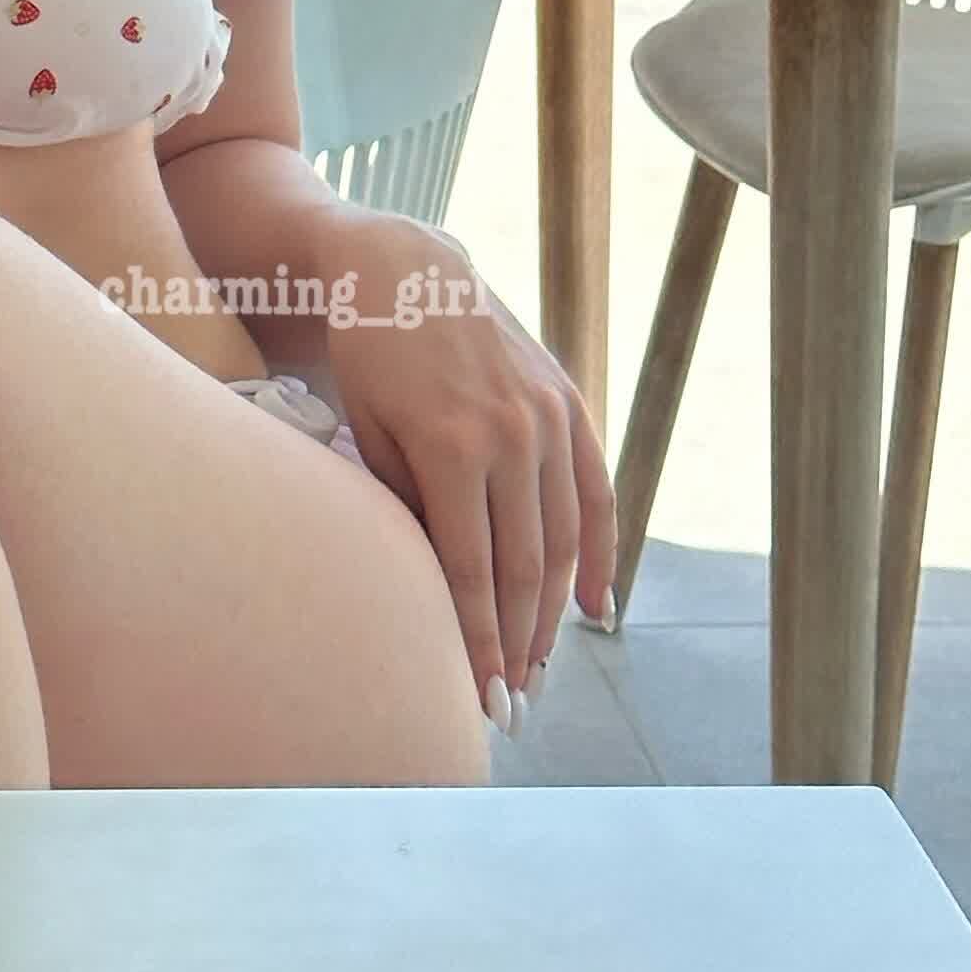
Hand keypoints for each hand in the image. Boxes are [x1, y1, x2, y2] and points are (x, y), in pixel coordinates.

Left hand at [319, 219, 617, 719]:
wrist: (406, 268)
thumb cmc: (368, 357)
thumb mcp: (368, 432)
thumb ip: (410, 508)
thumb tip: (447, 594)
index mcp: (453, 445)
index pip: (472, 571)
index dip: (479, 640)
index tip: (481, 697)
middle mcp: (512, 434)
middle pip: (525, 567)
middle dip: (519, 643)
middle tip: (513, 703)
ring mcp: (548, 417)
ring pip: (566, 540)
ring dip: (556, 612)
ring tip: (542, 669)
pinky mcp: (570, 403)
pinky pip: (597, 492)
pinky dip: (602, 555)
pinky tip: (598, 609)